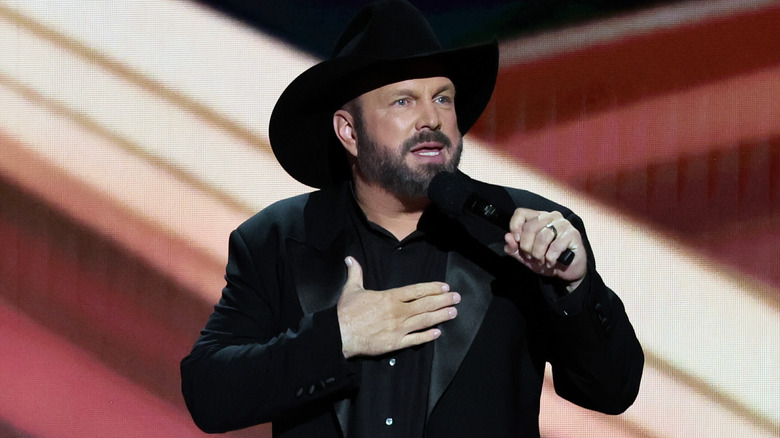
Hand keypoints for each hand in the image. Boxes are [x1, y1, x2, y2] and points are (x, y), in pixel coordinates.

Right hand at [336, 257, 459, 358]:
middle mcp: (397, 312)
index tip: (445, 287)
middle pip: (425, 304)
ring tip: (453, 313)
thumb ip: (355, 273)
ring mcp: (398, 328)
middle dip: (443, 300)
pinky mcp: (395, 343)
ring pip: (424, 321)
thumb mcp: (351, 289)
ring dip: (440, 316)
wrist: (339, 334)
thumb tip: (350, 258)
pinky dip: (427, 336)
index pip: (416, 291)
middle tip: (457, 298)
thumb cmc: (346, 312)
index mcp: (389, 297)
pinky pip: (415, 340)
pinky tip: (438, 333)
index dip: (432, 288)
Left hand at [503, 208, 586, 289]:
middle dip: (527, 246)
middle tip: (531, 257)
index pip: (521, 213)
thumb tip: (507, 237)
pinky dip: (550, 258)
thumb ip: (515, 248)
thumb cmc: (547, 260)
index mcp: (538, 218)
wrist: (567, 271)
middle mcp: (551, 217)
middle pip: (531, 226)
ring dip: (539, 253)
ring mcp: (563, 224)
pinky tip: (551, 262)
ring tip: (541, 261)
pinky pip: (555, 246)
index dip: (515, 226)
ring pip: (543, 236)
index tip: (516, 240)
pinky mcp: (573, 234)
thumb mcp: (526, 257)